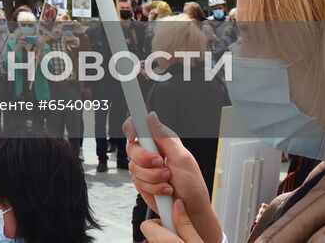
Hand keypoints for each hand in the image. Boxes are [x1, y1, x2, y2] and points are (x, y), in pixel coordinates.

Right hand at [125, 113, 221, 242]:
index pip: (139, 126)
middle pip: (132, 148)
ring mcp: (145, 168)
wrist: (191, 209)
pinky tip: (164, 190)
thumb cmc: (192, 184)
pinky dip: (153, 188)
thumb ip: (164, 137)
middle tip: (161, 164)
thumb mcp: (182, 158)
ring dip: (153, 177)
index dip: (132, 128)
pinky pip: (137, 182)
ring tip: (168, 180)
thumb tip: (151, 116)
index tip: (134, 136)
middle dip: (146, 160)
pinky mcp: (142, 182)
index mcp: (161, 141)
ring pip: (134, 167)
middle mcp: (151, 152)